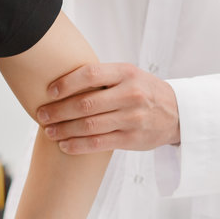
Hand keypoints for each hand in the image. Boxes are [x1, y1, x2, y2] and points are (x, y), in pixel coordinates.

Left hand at [37, 63, 180, 153]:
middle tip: (41, 115)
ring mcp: (133, 118)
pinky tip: (64, 145)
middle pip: (86, 103)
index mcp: (126, 72)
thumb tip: (60, 79)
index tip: (49, 92)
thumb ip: (102, 77)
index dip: (65, 83)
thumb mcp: (128, 75)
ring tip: (48, 131)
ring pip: (89, 125)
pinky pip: (99, 143)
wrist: (178, 113)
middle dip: (58, 110)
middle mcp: (131, 94)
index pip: (89, 74)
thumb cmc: (143, 90)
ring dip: (64, 130)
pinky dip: (78, 145)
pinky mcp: (133, 139)